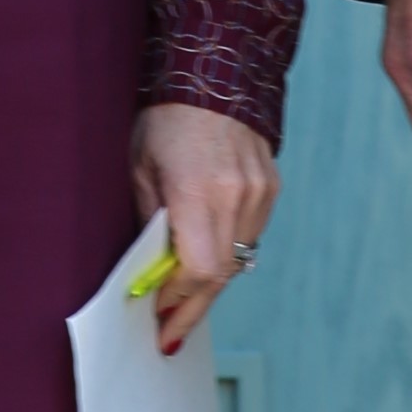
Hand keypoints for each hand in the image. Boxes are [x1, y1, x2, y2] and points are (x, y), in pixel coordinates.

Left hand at [131, 102, 277, 354]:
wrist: (215, 77)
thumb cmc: (166, 119)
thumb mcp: (141, 168)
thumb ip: (150, 220)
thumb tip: (150, 270)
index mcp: (198, 189)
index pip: (196, 268)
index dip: (177, 300)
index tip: (158, 316)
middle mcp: (236, 195)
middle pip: (220, 274)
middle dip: (192, 309)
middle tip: (171, 334)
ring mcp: (259, 192)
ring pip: (238, 260)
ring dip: (209, 284)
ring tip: (183, 302)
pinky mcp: (271, 188)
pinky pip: (249, 236)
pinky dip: (226, 253)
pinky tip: (205, 261)